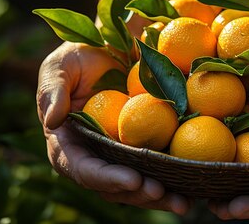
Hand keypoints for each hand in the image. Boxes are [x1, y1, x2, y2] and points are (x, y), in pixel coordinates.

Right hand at [36, 41, 190, 213]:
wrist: (113, 47)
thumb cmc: (79, 57)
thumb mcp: (59, 67)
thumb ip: (52, 91)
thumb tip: (52, 120)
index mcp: (68, 146)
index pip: (83, 168)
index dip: (106, 178)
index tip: (132, 178)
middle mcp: (96, 157)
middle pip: (114, 187)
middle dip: (137, 194)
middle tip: (160, 192)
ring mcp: (122, 155)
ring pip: (139, 185)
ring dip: (160, 196)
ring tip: (183, 201)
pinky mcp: (145, 147)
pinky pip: (159, 168)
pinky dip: (176, 178)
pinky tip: (196, 187)